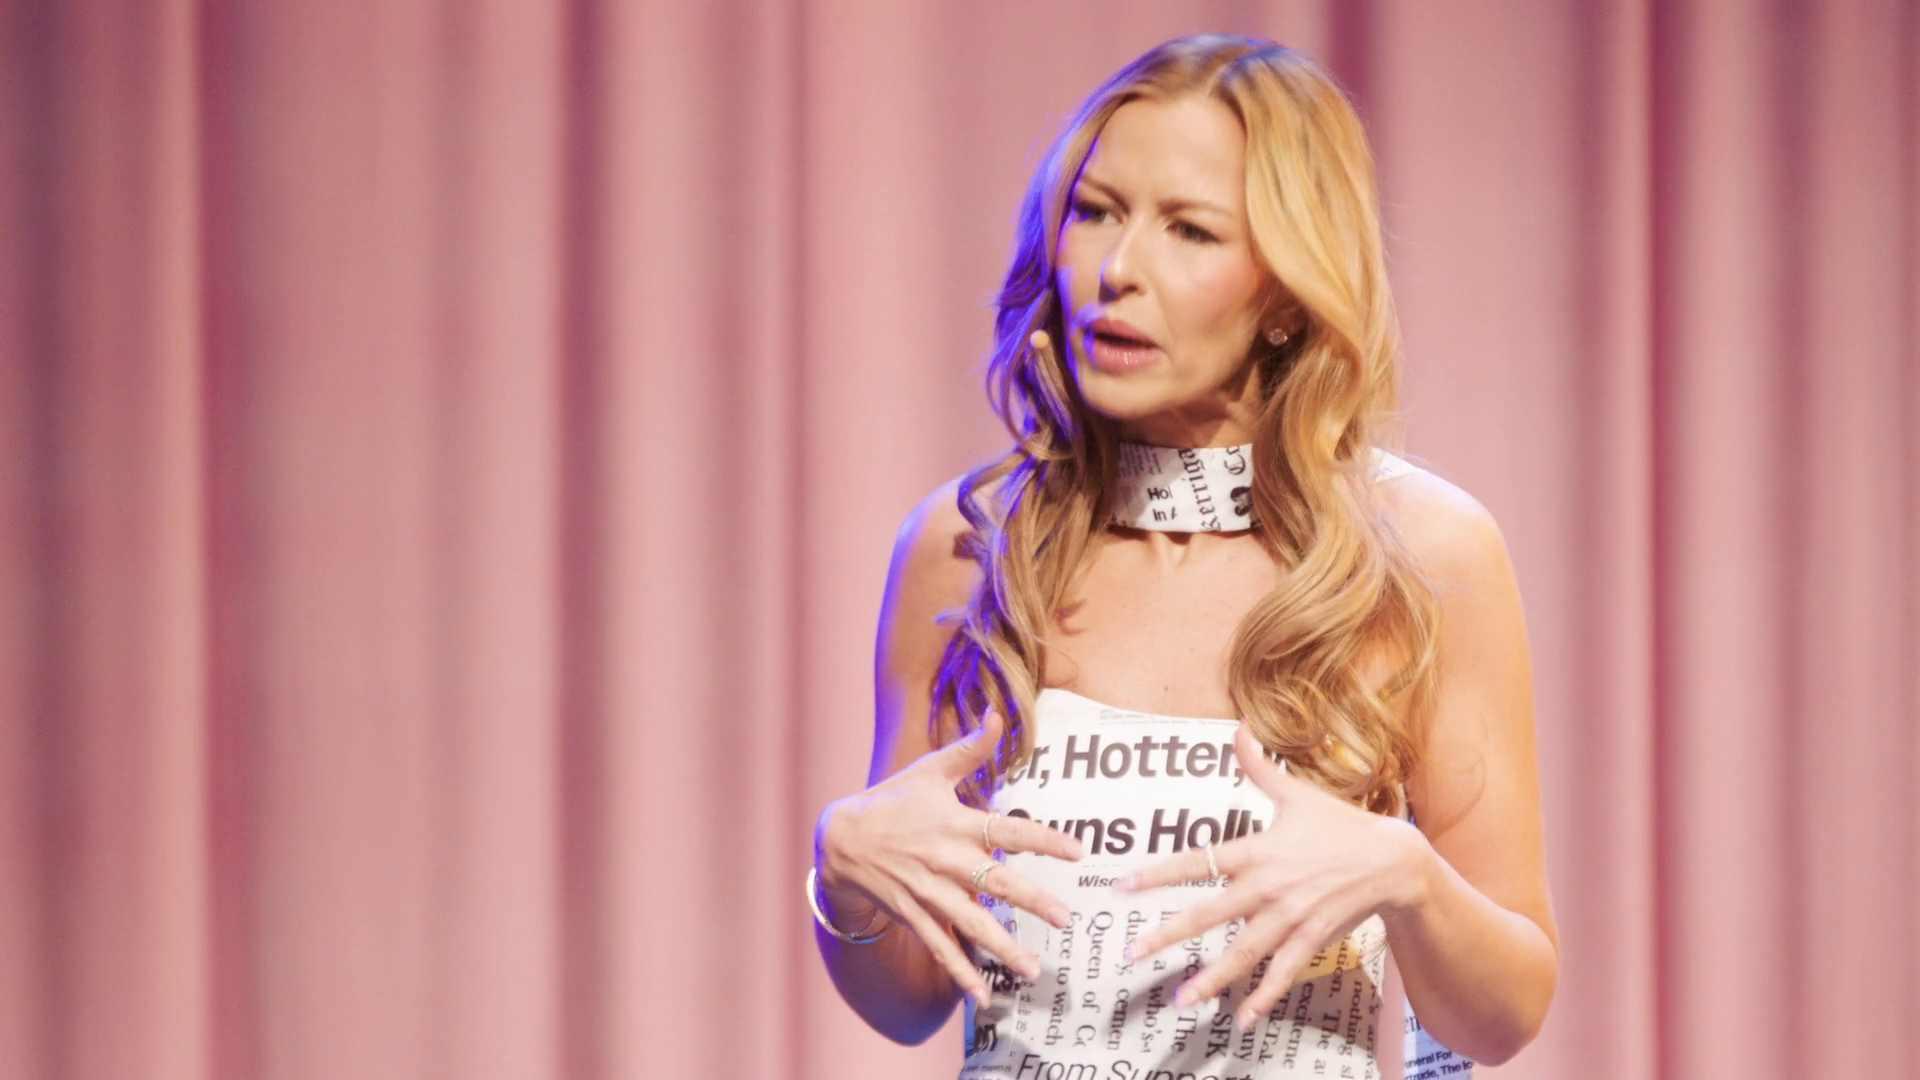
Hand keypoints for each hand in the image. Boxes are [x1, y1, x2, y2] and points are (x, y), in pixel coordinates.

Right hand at [814, 713, 1085, 1006]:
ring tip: (1034, 970)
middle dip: (1030, 901)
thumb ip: (969, 749)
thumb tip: (997, 715)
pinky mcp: (916, 916)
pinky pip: (942, 948)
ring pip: (971, 924)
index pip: (1007, 830)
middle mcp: (945, 860)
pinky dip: (962, 972)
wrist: (841, 838)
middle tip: (1064, 919)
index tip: (1077, 851)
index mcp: (955, 823)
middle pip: (995, 883)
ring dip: (1002, 949)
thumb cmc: (893, 801)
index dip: (1043, 839)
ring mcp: (929, 892)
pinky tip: (984, 996)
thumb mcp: (929, 771)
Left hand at [1118, 726, 1429, 1026]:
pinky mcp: (1310, 939)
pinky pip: (1282, 973)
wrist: (1391, 860)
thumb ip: (1259, 767)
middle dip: (1168, 935)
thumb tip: (1238, 729)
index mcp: (1257, 850)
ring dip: (1211, 978)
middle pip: (1209, 914)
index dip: (1158, 874)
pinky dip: (1263, 996)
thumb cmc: (1339, 823)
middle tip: (1131, 953)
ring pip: (1242, 953)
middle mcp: (1267, 887)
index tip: (1123, 886)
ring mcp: (1289, 917)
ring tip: (1181, 999)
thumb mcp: (1296, 793)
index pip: (1197, 862)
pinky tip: (1243, 1018)